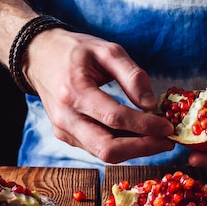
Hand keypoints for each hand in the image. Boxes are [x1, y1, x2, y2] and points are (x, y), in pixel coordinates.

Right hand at [24, 28, 175, 162]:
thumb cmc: (75, 51)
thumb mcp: (106, 50)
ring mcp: (64, 131)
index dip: (145, 126)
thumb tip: (151, 105)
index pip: (115, 119)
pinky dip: (122, 147)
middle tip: (167, 141)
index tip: (168, 127)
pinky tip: (139, 137)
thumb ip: (132, 75)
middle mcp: (66, 118)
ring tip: (158, 140)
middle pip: (108, 149)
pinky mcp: (66, 137)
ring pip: (104, 154)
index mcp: (75, 92)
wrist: (38, 56)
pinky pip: (98, 149)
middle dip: (143, 148)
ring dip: (135, 151)